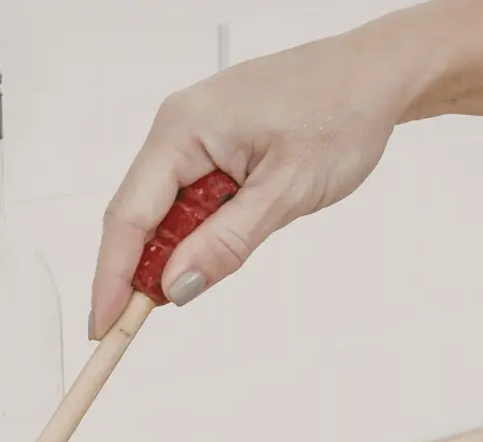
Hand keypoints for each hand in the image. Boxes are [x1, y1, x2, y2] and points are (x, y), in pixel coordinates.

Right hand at [87, 34, 409, 336]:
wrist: (377, 74)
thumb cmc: (341, 112)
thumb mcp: (286, 191)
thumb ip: (226, 243)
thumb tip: (176, 287)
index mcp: (183, 129)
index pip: (128, 215)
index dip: (111, 277)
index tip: (105, 327)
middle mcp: (177, 125)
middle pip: (138, 214)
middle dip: (141, 270)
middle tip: (146, 323)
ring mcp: (194, 132)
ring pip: (165, 208)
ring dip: (177, 249)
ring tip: (206, 273)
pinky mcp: (213, 140)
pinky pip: (187, 193)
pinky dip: (196, 229)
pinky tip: (218, 243)